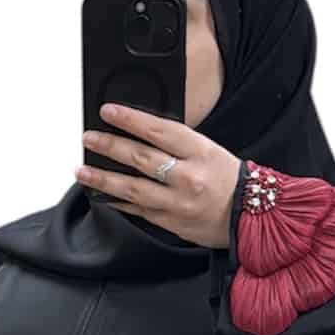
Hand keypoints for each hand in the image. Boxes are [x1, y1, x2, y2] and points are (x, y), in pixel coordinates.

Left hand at [76, 103, 241, 249]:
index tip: (108, 111)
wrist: (251, 218)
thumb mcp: (209, 151)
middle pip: (141, 158)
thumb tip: (141, 134)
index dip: (131, 119)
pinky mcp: (171, 223)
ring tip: (83, 170)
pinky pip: (138, 211)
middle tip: (88, 138)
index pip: (159, 130)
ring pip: (133, 188)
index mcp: (200, 152)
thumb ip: (178, 144)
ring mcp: (178, 203)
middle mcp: (188, 178)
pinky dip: (117, 202)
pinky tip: (101, 195)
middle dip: (110, 146)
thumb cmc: (230, 181)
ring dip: (104, 179)